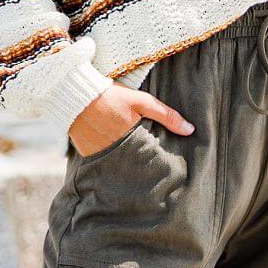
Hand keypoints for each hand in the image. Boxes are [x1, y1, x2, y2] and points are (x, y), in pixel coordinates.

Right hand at [69, 83, 194, 157]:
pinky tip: (117, 157)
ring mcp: (101, 157)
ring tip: (135, 164)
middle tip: (155, 173)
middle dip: (144, 167)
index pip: (151, 160)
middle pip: (136, 166)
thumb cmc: (111, 96)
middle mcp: (117, 153)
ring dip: (128, 165)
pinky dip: (111, 162)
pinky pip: (104, 164)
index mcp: (132, 140)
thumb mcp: (141, 101)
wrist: (76, 95)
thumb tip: (190, 130)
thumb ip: (166, 115)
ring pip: (121, 166)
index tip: (169, 169)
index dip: (159, 163)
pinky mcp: (88, 157)